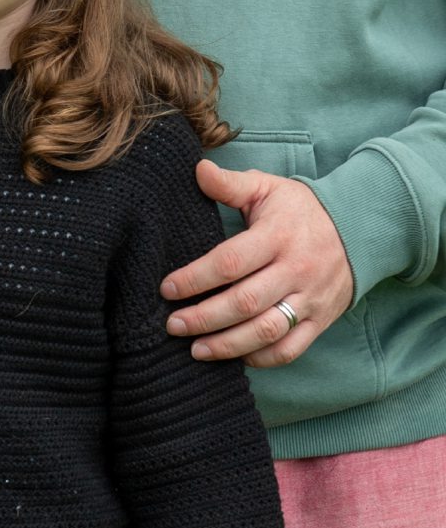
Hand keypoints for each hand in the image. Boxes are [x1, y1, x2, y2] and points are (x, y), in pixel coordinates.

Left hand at [161, 161, 353, 366]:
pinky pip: (290, 348)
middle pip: (245, 302)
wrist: (360, 229)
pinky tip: (234, 356)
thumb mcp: (268, 188)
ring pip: (266, 331)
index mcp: (278, 236)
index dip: (196, 278)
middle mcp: (296, 270)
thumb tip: (197, 169)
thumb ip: (231, 183)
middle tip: (172, 325)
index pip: (231, 261)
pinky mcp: (320, 320)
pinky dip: (262, 358)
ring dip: (227, 344)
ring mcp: (310, 299)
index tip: (167, 288)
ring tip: (195, 349)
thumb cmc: (300, 210)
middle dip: (204, 318)